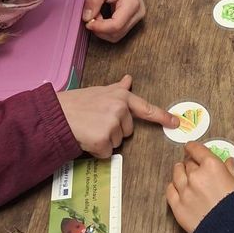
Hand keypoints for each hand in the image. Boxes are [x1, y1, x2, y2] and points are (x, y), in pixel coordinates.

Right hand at [57, 74, 176, 157]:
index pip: (146, 108)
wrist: (57, 114)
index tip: (176, 123)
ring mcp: (112, 125)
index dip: (162, 117)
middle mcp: (120, 109)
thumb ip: (117, 89)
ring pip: (117, 143)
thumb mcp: (100, 91)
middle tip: (96, 123)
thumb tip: (129, 79)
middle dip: (115, 130)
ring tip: (90, 129)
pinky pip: (106, 153)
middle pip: (128, 131)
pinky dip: (97, 150)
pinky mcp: (103, 141)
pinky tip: (87, 139)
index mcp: (121, 96)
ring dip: (105, 140)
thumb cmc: (77, 103)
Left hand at [82, 0, 144, 41]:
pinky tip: (103, 16)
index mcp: (132, 4)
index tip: (87, 22)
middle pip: (117, 34)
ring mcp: (138, 17)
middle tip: (91, 16)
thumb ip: (93, 2)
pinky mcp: (134, 18)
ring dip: (103, 30)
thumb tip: (86, 19)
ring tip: (98, 14)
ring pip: (118, 35)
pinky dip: (108, 28)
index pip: (115, 26)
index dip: (99, 28)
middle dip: (100, 29)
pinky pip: (120, 30)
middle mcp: (138, 14)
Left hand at [166, 142, 233, 232]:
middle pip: (188, 163)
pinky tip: (177, 187)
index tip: (190, 148)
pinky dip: (173, 187)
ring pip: (177, 174)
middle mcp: (195, 175)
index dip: (192, 148)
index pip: (196, 150)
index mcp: (212, 165)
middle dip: (190, 163)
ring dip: (180, 171)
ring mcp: (185, 191)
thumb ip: (231, 170)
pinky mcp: (177, 206)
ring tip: (183, 173)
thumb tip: (229, 161)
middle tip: (193, 166)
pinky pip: (170, 190)